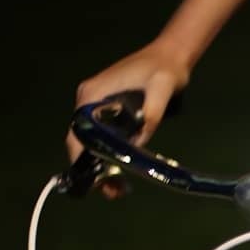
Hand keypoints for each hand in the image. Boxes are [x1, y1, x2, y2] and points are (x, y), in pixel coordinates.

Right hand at [66, 40, 190, 197]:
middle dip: (93, 169)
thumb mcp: (162, 89)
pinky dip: (110, 156)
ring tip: (118, 190)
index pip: (78, 131)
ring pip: (93, 142)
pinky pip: (104, 137)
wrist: (171, 57)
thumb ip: (151, 114)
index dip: (82, 158)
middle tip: (112, 192)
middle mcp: (89, 100)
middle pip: (83, 141)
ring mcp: (97, 105)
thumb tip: (139, 142)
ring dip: (102, 166)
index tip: (94, 180)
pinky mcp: (109, 111)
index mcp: (93, 94)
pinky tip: (122, 173)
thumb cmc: (165, 70)